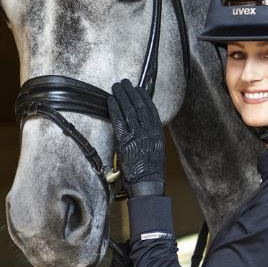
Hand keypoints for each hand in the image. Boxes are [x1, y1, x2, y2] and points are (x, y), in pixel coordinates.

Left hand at [107, 79, 165, 196]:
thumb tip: (142, 126)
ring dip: (121, 97)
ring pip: (128, 110)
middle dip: (131, 93)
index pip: (150, 109)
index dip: (144, 98)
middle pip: (138, 106)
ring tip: (116, 87)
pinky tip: (110, 100)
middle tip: (124, 83)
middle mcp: (148, 131)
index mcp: (157, 132)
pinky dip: (114, 109)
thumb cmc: (151, 171)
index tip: (139, 89)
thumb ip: (150, 136)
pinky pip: (118, 121)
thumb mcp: (155, 150)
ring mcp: (137, 135)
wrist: (147, 183)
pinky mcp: (125, 141)